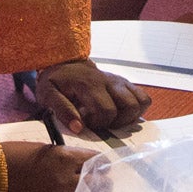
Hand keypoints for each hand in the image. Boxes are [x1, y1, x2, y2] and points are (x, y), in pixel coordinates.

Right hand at [0, 141, 93, 191]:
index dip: (99, 164)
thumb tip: (78, 165)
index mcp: (63, 159)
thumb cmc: (7, 158)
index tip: (100, 166)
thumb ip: (61, 158)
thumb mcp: (39, 150)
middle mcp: (66, 182)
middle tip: (99, 183)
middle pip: (99, 185)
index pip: (95, 162)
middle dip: (101, 183)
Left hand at [29, 59, 150, 134]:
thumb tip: (78, 128)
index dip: (99, 123)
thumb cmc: (56, 82)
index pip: (106, 110)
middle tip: (101, 122)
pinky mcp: (125, 84)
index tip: (87, 123)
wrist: (65, 63)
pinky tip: (121, 113)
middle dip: (117, 122)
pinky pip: (143, 98)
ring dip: (130, 117)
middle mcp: (109, 81)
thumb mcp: (48, 94)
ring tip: (112, 119)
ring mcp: (120, 82)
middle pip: (129, 107)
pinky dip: (137, 110)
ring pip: (140, 102)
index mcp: (90, 84)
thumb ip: (62, 110)